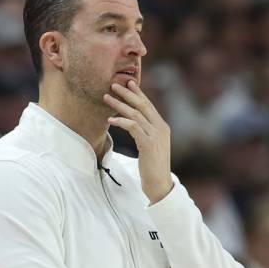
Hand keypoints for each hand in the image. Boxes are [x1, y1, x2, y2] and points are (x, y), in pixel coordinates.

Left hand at [104, 81, 172, 203]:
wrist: (160, 184)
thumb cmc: (153, 166)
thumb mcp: (151, 146)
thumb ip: (145, 133)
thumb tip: (134, 124)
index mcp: (162, 127)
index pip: (149, 105)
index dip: (138, 93)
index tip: (128, 83)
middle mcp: (160, 128)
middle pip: (142, 105)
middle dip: (127, 94)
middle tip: (114, 84)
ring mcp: (155, 136)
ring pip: (136, 114)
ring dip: (119, 105)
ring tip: (106, 98)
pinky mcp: (148, 144)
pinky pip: (133, 127)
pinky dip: (121, 121)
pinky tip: (110, 120)